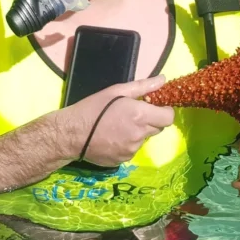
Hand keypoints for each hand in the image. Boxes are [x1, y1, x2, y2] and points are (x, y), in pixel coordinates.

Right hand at [60, 75, 174, 167]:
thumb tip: (163, 79)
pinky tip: (112, 138)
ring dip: (138, 133)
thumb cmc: (93, 108)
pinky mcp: (123, 160)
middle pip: (158, 128)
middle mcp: (139, 135)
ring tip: (118, 127)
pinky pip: (132, 150)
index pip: (168, 118)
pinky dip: (127, 144)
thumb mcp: (116, 91)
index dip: (164, 111)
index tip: (154, 107)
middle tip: (133, 115)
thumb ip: (143, 86)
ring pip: (144, 139)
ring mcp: (132, 150)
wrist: (71, 134)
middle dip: (151, 121)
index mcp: (140, 116)